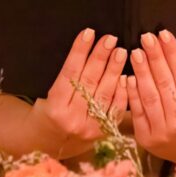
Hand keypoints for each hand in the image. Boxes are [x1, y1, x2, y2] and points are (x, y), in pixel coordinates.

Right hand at [0, 29, 126, 157]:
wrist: (53, 144)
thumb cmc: (50, 113)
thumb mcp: (49, 96)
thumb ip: (67, 78)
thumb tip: (86, 48)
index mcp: (55, 107)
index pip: (70, 73)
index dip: (79, 52)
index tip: (89, 33)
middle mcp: (73, 119)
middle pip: (89, 82)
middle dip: (101, 57)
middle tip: (110, 39)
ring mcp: (90, 127)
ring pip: (105, 93)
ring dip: (115, 70)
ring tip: (121, 51)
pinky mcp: (104, 131)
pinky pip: (116, 108)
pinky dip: (122, 91)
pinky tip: (126, 75)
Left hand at [127, 30, 175, 163]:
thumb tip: (169, 55)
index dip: (172, 54)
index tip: (163, 34)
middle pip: (165, 83)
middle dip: (155, 58)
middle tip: (146, 37)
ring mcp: (162, 130)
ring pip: (150, 95)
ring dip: (141, 72)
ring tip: (135, 52)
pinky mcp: (146, 138)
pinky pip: (138, 111)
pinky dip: (132, 94)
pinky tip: (127, 77)